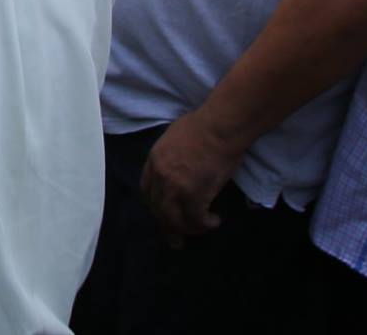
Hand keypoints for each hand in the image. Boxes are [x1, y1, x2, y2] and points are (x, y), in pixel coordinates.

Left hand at [141, 110, 243, 241]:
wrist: (219, 127)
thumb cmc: (203, 125)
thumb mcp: (174, 137)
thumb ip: (170, 155)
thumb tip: (179, 165)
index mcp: (154, 160)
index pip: (147, 190)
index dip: (155, 204)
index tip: (164, 212)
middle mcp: (160, 176)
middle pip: (158, 209)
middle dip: (167, 227)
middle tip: (176, 240)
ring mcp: (175, 187)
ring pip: (175, 219)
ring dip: (188, 229)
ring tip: (201, 230)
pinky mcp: (194, 195)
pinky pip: (196, 219)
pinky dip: (206, 224)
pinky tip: (214, 221)